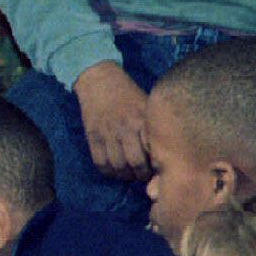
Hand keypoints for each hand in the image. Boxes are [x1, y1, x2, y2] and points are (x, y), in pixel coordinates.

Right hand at [75, 60, 149, 179]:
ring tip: (129, 173)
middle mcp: (125, 129)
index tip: (159, 167)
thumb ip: (153, 128)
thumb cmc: (129, 94)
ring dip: (125, 175)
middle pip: (136, 163)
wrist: (99, 80)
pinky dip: (108, 171)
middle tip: (144, 175)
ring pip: (117, 166)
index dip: (158, 165)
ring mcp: (107, 133)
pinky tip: (114, 169)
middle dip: (142, 174)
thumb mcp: (146, 106)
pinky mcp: (92, 136)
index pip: (153, 152)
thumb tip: (162, 153)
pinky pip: (100, 162)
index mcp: (142, 121)